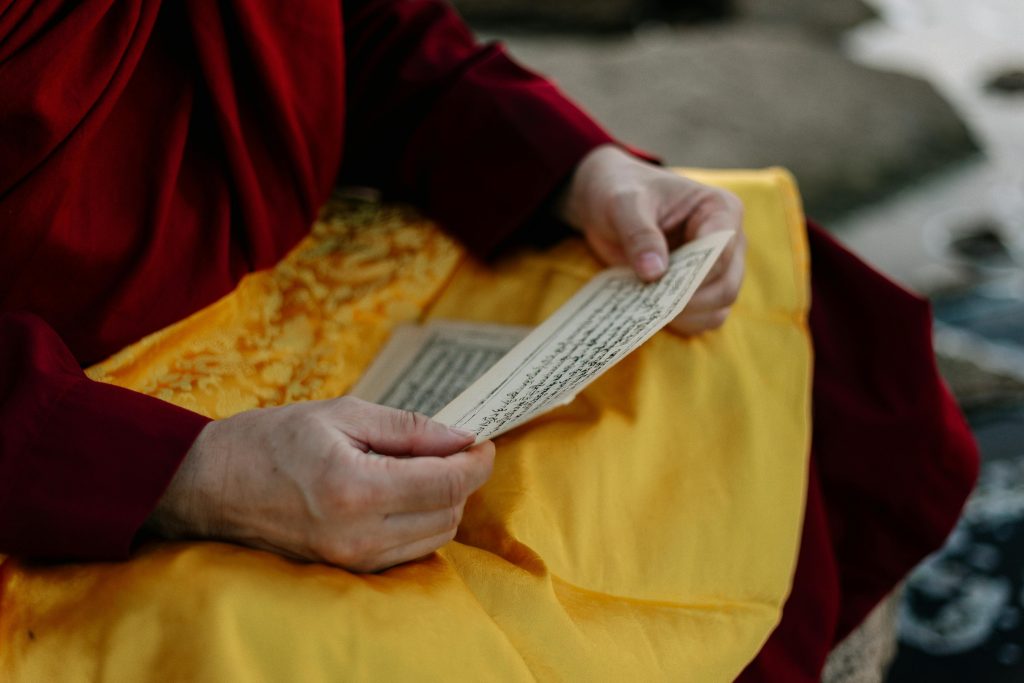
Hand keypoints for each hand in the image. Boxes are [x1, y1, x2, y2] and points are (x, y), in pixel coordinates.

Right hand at [147, 397, 494, 571]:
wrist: (208, 485)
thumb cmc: (270, 440)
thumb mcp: (341, 414)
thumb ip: (408, 428)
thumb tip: (460, 436)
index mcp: (356, 488)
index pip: (446, 484)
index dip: (476, 462)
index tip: (483, 442)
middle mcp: (358, 534)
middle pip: (448, 515)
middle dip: (463, 481)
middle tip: (456, 449)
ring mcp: (351, 559)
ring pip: (433, 538)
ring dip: (445, 504)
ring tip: (428, 469)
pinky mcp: (345, 569)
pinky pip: (407, 553)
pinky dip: (421, 524)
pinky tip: (406, 495)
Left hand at [558, 144, 745, 334]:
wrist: (609, 202)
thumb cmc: (622, 192)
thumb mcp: (622, 204)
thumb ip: (638, 234)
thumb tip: (654, 273)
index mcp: (719, 208)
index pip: (721, 251)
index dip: (694, 274)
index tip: (657, 282)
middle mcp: (729, 239)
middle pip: (726, 285)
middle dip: (688, 300)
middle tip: (648, 302)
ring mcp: (719, 266)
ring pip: (720, 305)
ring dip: (686, 315)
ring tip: (648, 307)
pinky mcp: (704, 287)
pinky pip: (706, 317)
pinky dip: (683, 321)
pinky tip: (653, 313)